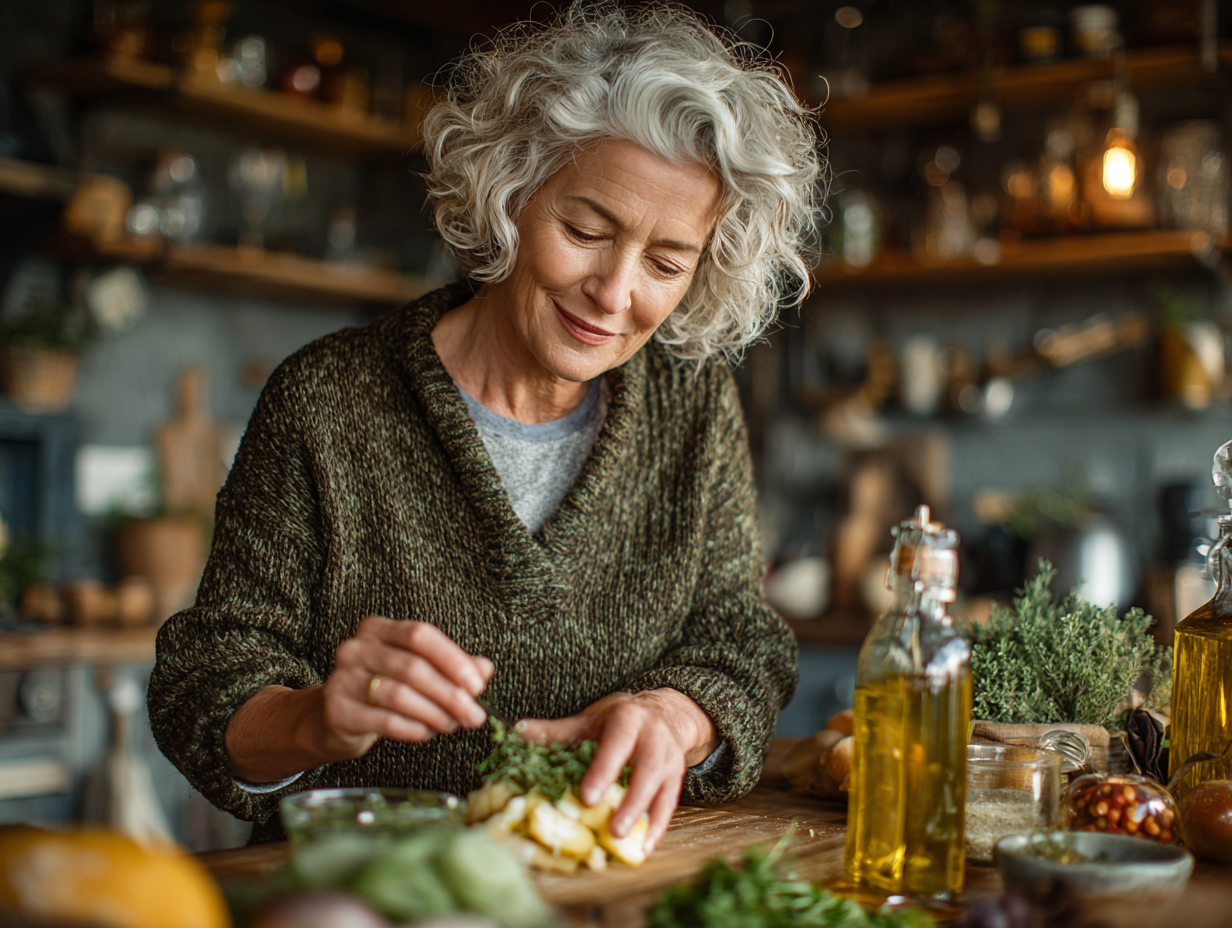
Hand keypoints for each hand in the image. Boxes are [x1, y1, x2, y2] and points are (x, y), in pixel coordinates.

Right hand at [319, 616, 492, 757]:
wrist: (330, 718)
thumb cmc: (379, 690)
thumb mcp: (415, 671)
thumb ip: (450, 666)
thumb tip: (485, 668)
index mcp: (378, 629)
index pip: (420, 635)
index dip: (453, 659)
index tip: (478, 684)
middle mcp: (357, 648)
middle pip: (413, 668)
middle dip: (451, 694)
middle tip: (475, 715)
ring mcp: (343, 678)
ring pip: (400, 695)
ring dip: (435, 714)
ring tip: (452, 725)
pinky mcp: (338, 710)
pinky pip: (385, 720)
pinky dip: (413, 729)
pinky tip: (426, 733)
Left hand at [515, 689, 717, 853]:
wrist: (667, 712)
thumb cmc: (621, 719)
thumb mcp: (591, 718)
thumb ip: (558, 729)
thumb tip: (518, 730)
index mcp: (629, 718)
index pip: (618, 743)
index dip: (604, 769)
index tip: (587, 796)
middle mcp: (654, 737)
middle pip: (646, 769)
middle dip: (630, 800)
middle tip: (611, 828)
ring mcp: (670, 759)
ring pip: (661, 789)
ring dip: (644, 817)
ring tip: (626, 842)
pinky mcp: (676, 777)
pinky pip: (669, 803)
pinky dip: (657, 826)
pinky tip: (644, 847)